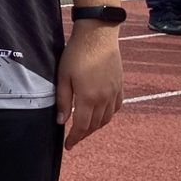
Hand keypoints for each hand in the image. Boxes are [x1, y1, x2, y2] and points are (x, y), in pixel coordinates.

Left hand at [56, 24, 123, 149]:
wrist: (98, 35)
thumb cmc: (77, 53)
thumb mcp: (63, 76)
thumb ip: (63, 101)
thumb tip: (61, 122)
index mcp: (88, 98)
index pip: (82, 127)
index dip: (74, 138)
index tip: (68, 146)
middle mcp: (104, 98)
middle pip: (95, 125)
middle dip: (84, 134)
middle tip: (74, 137)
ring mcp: (114, 92)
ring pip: (106, 118)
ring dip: (96, 127)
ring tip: (85, 128)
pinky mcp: (119, 85)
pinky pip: (116, 107)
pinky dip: (108, 115)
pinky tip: (101, 114)